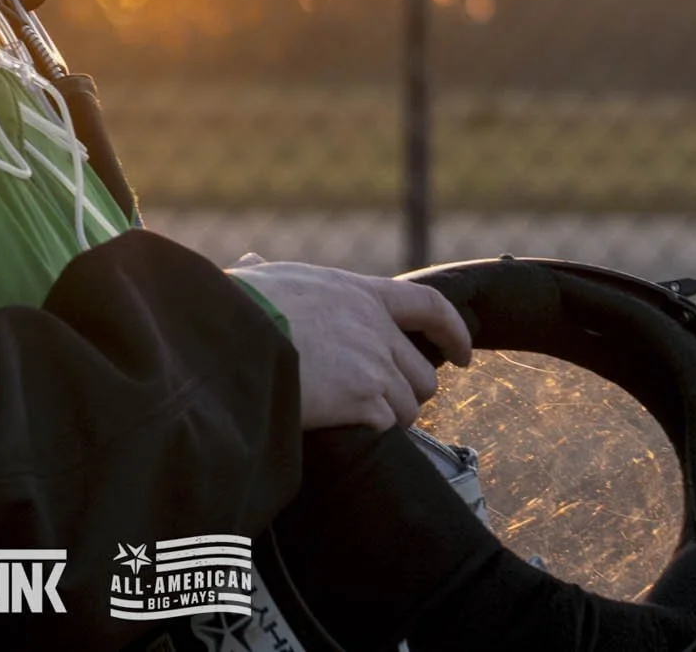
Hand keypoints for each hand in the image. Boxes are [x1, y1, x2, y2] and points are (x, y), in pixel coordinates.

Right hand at [228, 256, 473, 430]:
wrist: (231, 338)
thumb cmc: (238, 307)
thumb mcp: (264, 279)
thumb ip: (272, 275)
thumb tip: (252, 263)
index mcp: (357, 293)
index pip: (428, 305)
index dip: (453, 331)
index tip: (464, 353)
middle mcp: (375, 327)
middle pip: (422, 373)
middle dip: (408, 393)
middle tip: (384, 405)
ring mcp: (373, 365)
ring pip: (408, 406)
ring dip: (388, 418)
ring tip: (356, 420)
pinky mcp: (363, 400)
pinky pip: (385, 427)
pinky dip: (369, 432)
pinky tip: (344, 429)